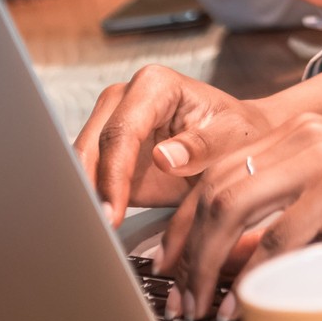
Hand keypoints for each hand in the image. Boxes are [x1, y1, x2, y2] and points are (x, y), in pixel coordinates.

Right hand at [75, 65, 276, 225]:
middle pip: (91, 146)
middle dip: (90, 190)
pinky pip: (89, 180)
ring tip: (94, 235)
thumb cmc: (239, 133)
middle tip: (97, 231)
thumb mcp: (234, 136)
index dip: (113, 174)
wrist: (237, 144)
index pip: (122, 131)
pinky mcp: (108, 155)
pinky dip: (91, 203)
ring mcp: (112, 125)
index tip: (113, 212)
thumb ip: (203, 145)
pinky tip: (97, 229)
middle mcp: (125, 99)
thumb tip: (164, 157)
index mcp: (154, 85)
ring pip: (81, 165)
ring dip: (85, 199)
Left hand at [154, 113, 321, 320]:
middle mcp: (302, 133)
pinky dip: (253, 273)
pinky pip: (278, 234)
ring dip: (208, 262)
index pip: (216, 169)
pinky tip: (244, 298)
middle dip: (187, 247)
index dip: (183, 220)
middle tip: (178, 292)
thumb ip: (283, 204)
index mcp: (295, 129)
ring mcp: (321, 156)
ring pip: (234, 207)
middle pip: (214, 187)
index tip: (168, 261)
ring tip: (202, 302)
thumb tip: (229, 253)